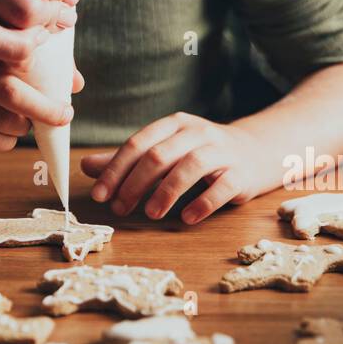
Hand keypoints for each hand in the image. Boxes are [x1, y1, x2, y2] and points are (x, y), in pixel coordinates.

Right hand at [0, 34, 82, 151]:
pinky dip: (6, 141)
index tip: (57, 72)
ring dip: (24, 126)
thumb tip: (76, 83)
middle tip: (65, 115)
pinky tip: (10, 134)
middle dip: (44, 108)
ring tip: (30, 122)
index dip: (39, 63)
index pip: (14, 50)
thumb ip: (33, 60)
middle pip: (8, 91)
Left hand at [81, 112, 265, 222]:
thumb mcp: (165, 151)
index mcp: (173, 125)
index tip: (99, 195)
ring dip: (166, 192)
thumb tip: (86, 167)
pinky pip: (221, 186)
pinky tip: (187, 218)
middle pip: (160, 155)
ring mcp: (221, 152)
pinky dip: (203, 202)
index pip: (138, 144)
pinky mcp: (240, 173)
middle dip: (134, 184)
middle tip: (119, 209)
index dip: (116, 170)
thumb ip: (127, 160)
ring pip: (189, 167)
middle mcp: (197, 133)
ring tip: (151, 214)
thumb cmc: (201, 154)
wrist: (256, 152)